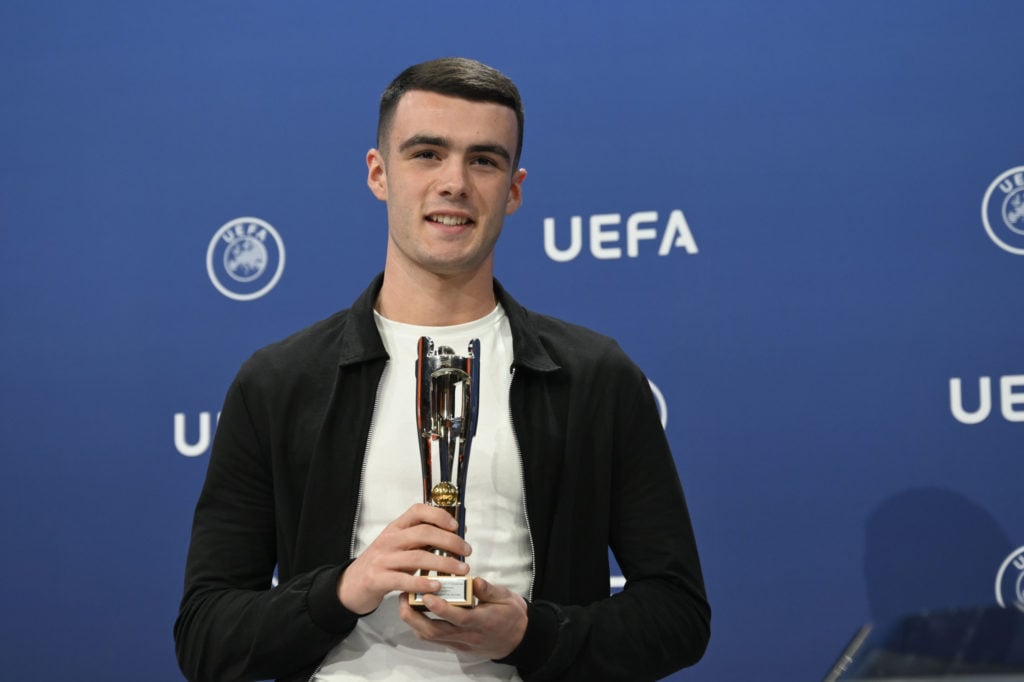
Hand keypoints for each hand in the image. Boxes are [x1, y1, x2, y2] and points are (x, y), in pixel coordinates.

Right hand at [337, 503, 471, 614]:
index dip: (439, 516)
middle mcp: (389, 539)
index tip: (457, 526)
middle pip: (424, 533)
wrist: (352, 584)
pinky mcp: (378, 579)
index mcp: (396, 527)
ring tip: (461, 570)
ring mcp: (383, 559)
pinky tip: (437, 586)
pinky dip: (422, 583)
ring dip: (444, 563)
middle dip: (450, 541)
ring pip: (418, 557)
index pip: (418, 511)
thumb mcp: (400, 544)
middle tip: (467, 551)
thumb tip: (457, 531)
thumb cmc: (383, 562)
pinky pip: (404, 580)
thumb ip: (423, 538)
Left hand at [399, 577, 527, 660]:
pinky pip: (434, 638)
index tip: (427, 595)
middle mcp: (468, 635)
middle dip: (415, 616)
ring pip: (431, 637)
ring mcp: (461, 642)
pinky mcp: (456, 645)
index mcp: (483, 621)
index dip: (441, 608)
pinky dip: (421, 625)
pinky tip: (416, 611)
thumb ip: (488, 590)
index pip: (459, 617)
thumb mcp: (506, 597)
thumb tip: (474, 580)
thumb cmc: (512, 615)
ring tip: (405, 601)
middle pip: (436, 631)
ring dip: (414, 621)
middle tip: (404, 596)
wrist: (518, 639)